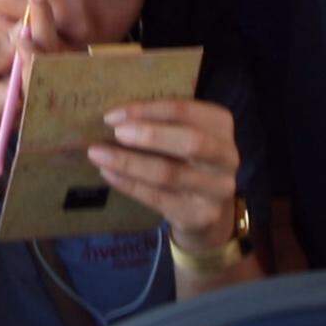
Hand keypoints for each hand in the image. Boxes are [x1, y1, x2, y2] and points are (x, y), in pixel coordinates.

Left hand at [87, 98, 243, 256]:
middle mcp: (227, 155)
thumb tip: (113, 118)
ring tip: (98, 155)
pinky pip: (159, 198)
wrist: (208, 211)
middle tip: (115, 133)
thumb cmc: (187, 162)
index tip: (113, 115)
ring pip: (170, 173)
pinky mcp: (202, 215)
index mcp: (220, 124)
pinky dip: (130, 185)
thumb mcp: (183, 136)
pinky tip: (109, 175)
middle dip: (149, 135)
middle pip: (191, 141)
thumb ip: (160, 124)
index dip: (148, 110)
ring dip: (129, 163)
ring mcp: (218, 188)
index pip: (185, 111)